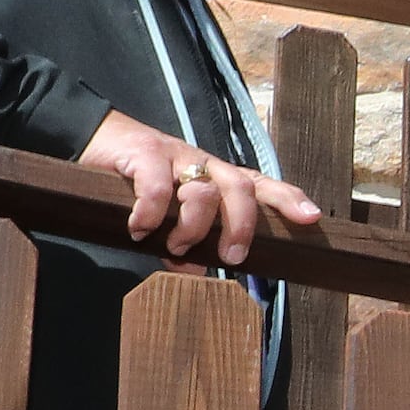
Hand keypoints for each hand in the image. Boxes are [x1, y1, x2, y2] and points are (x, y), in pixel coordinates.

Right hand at [81, 108, 323, 266]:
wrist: (99, 139)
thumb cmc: (142, 181)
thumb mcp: (170, 214)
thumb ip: (185, 242)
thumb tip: (194, 270)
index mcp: (217, 178)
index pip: (261, 185)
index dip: (287, 199)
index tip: (311, 217)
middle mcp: (205, 164)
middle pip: (240, 190)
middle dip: (241, 228)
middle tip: (231, 258)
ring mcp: (177, 156)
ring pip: (203, 192)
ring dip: (191, 229)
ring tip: (174, 247)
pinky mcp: (146, 153)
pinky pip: (157, 187)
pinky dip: (151, 214)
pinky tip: (140, 229)